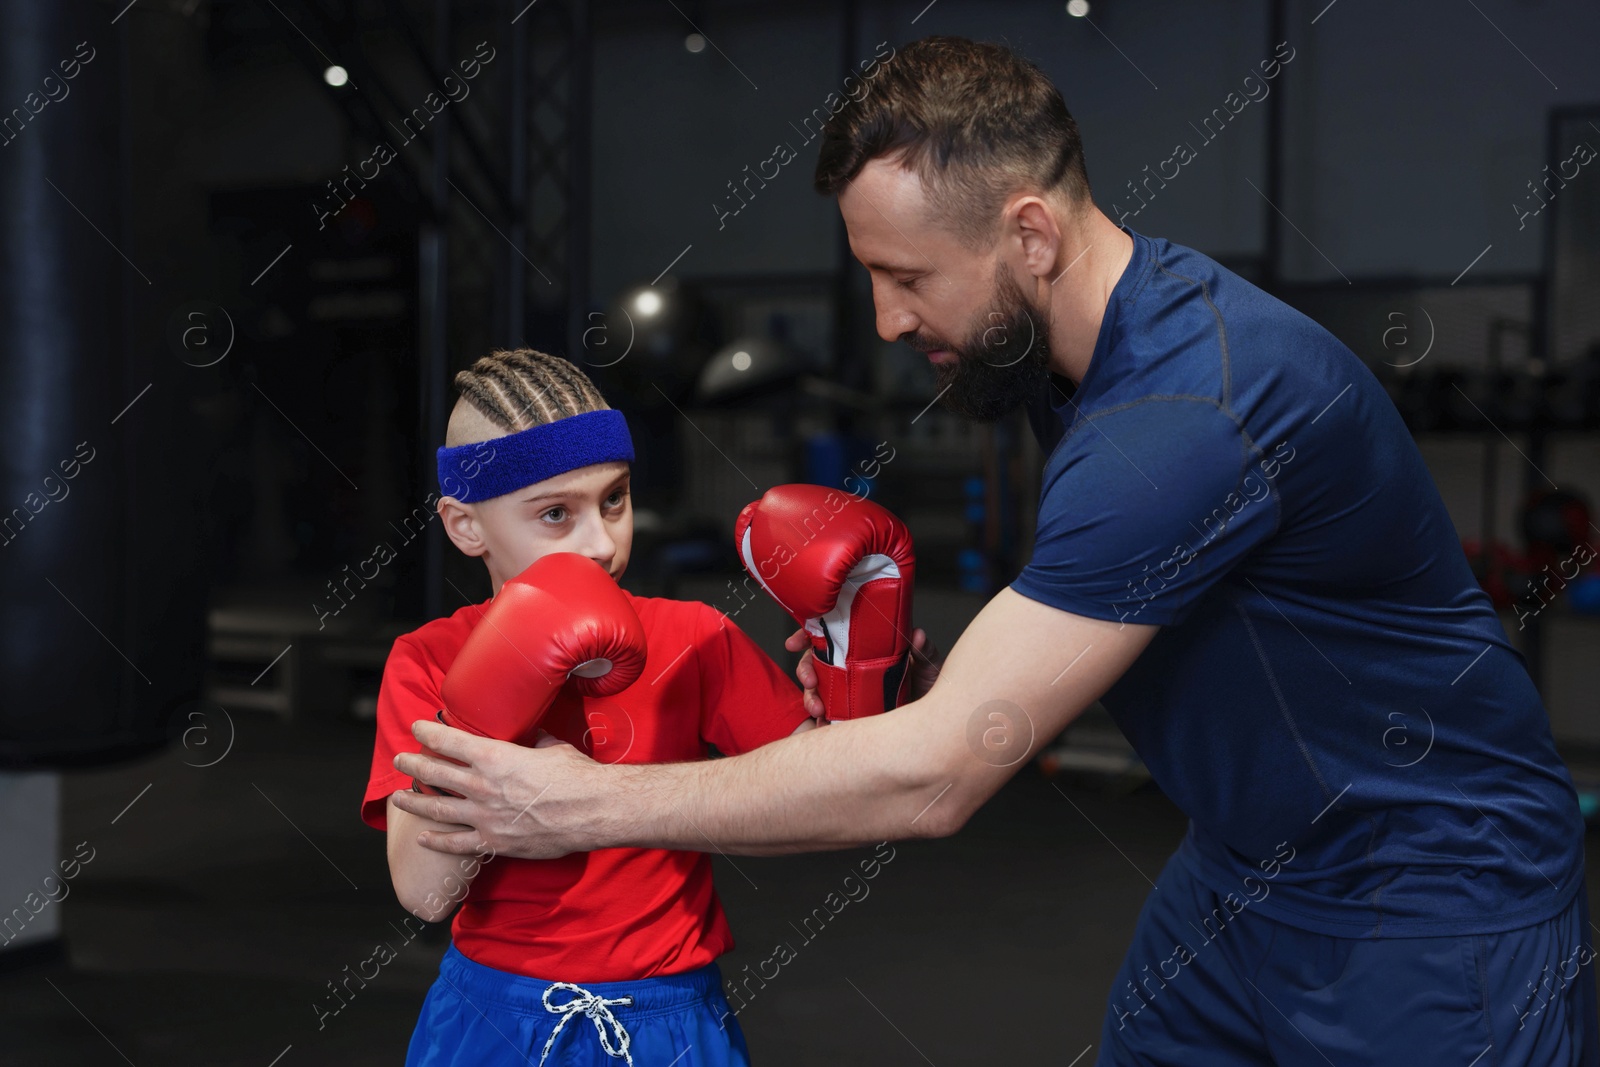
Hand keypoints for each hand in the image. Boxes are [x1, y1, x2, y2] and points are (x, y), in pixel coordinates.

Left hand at [390, 718, 601, 859]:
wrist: (591, 811)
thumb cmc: (576, 776)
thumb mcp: (552, 748)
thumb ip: (534, 743)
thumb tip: (533, 736)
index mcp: (494, 757)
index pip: (449, 741)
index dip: (428, 733)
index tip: (416, 729)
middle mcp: (482, 785)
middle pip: (435, 774)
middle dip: (412, 765)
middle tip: (400, 761)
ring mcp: (485, 816)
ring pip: (437, 809)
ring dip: (413, 803)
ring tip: (398, 799)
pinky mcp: (494, 842)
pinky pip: (457, 844)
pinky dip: (437, 841)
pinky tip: (423, 838)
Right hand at [786, 625, 942, 716]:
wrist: (936, 728)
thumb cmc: (934, 693)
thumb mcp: (931, 668)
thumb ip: (925, 652)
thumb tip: (916, 635)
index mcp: (868, 649)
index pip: (834, 634)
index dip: (810, 635)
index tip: (794, 643)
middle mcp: (854, 668)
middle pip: (817, 661)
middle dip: (805, 670)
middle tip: (809, 681)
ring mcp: (850, 692)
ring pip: (817, 689)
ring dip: (810, 697)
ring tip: (817, 709)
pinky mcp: (849, 716)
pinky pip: (826, 716)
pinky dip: (820, 722)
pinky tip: (823, 726)